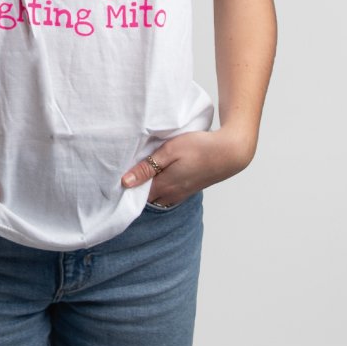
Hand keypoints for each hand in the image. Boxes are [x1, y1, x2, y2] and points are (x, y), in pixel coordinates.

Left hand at [121, 127, 255, 206]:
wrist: (230, 152)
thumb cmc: (199, 147)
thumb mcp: (169, 151)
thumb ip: (147, 167)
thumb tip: (125, 182)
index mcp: (164, 186)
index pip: (137, 195)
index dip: (127, 188)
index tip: (116, 179)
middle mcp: (172, 194)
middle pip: (147, 198)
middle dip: (136, 190)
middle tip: (126, 174)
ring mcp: (183, 193)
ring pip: (159, 197)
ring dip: (150, 188)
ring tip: (142, 174)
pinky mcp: (191, 188)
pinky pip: (170, 194)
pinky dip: (162, 187)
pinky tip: (161, 175)